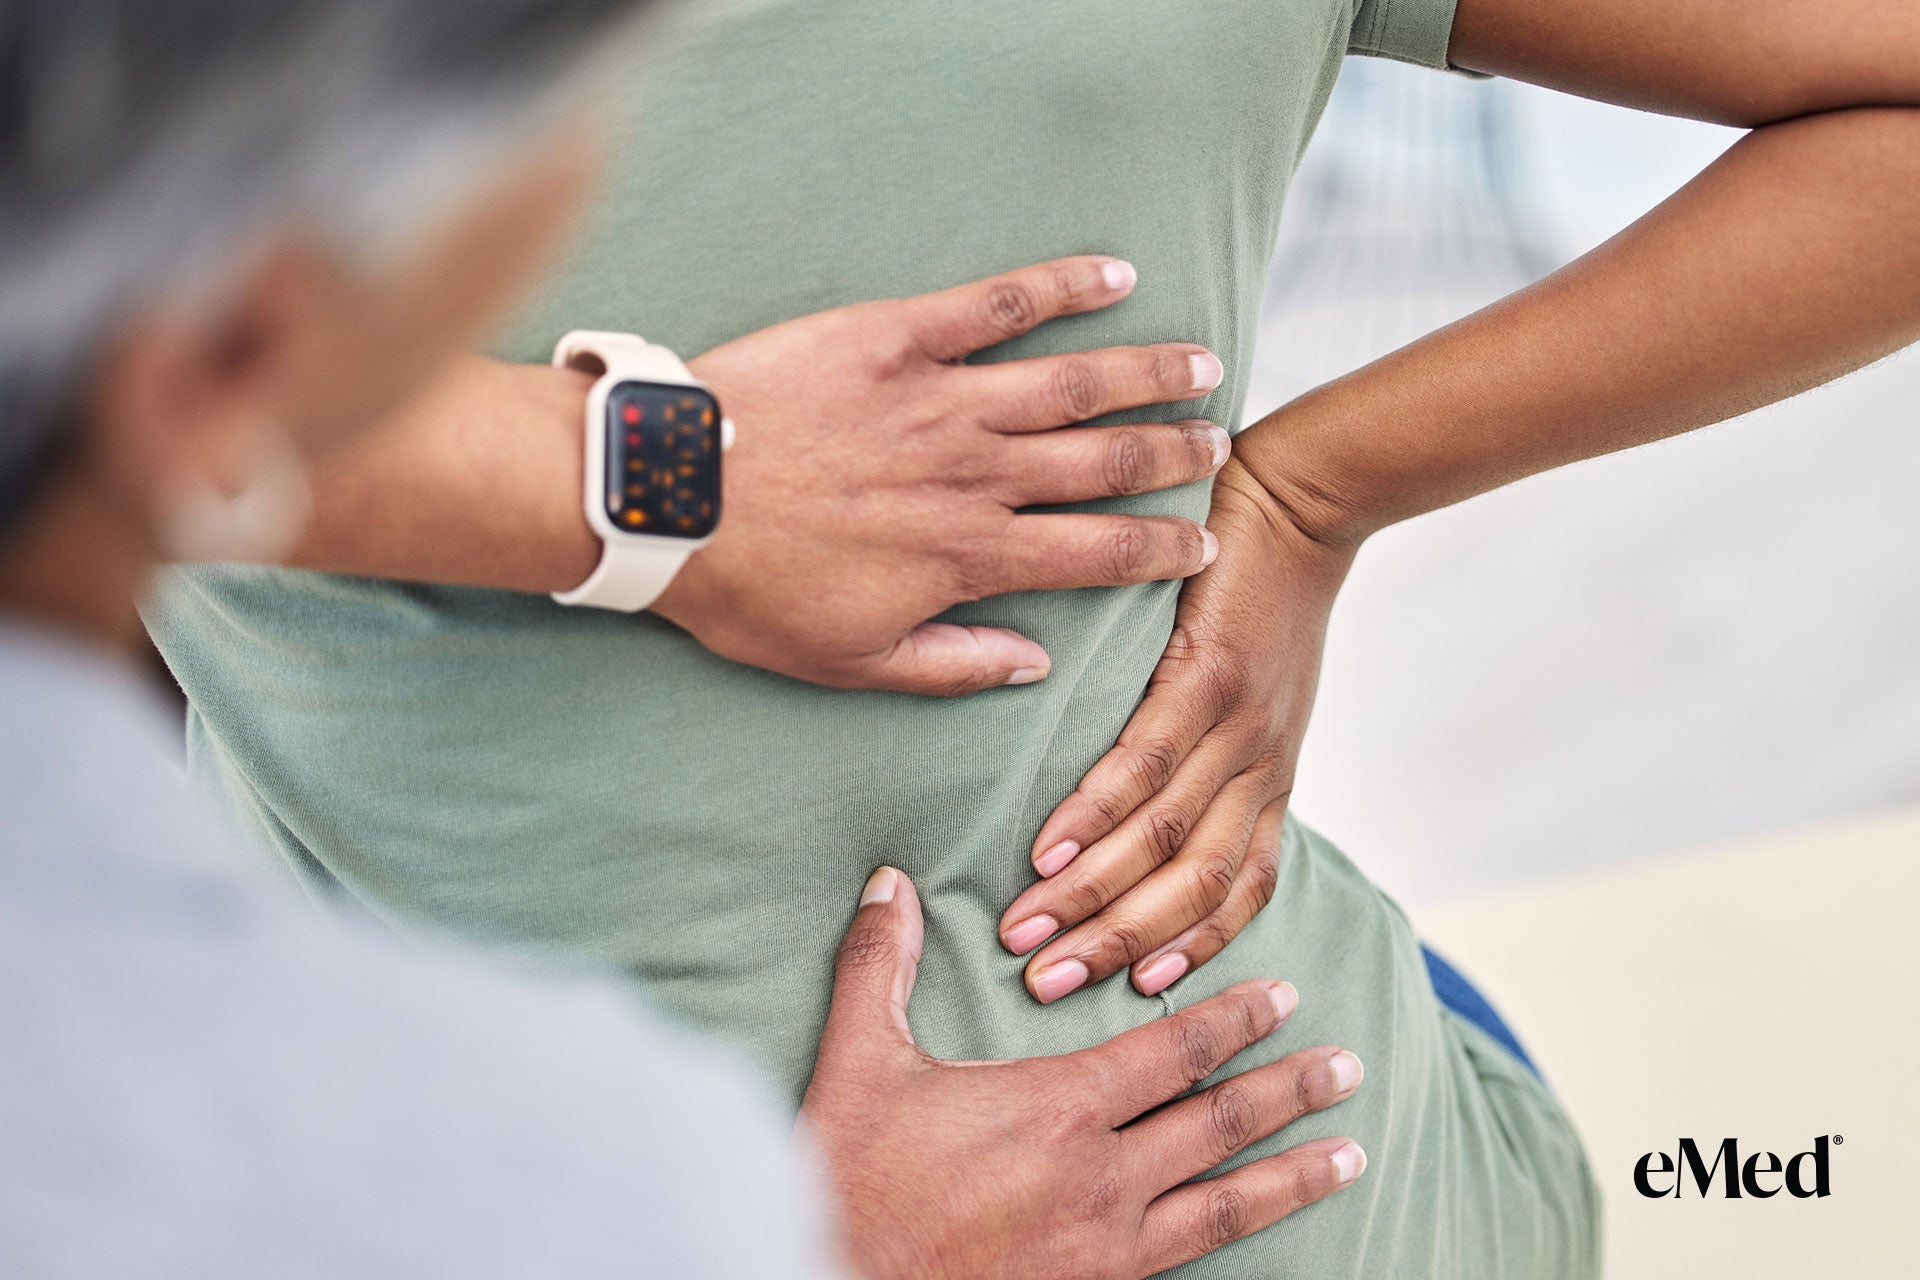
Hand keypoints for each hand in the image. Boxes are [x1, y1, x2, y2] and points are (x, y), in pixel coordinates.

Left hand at [657, 256, 1229, 695]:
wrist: (668, 498)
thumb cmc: (748, 590)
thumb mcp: (847, 661)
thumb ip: (950, 667)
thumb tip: (1032, 665)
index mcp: (969, 554)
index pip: (1099, 552)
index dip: (1163, 548)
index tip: (1205, 543)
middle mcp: (976, 473)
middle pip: (1108, 459)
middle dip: (1177, 454)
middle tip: (1220, 446)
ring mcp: (942, 398)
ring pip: (1075, 381)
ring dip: (1148, 371)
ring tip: (1201, 364)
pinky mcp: (897, 335)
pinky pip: (998, 304)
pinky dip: (1062, 286)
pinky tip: (1113, 273)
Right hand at [804, 866, 1365, 1279]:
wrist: (838, 1278)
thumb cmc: (851, 1178)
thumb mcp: (860, 1060)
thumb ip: (880, 964)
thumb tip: (891, 882)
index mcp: (1058, 1107)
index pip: (1173, 1050)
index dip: (1235, 1018)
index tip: (1284, 995)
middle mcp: (1100, 1177)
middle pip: (1219, 1123)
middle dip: (1292, 1091)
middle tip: (1349, 1067)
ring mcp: (1106, 1247)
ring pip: (1224, 1205)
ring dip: (1293, 1176)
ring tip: (1352, 1157)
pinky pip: (1188, 1264)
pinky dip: (1236, 1245)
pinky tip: (1264, 1240)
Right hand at [997, 460, 1354, 1001]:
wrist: (1308, 500)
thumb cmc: (1267, 592)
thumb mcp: (1258, 691)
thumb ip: (1215, 751)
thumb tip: (1149, 799)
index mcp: (1271, 777)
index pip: (1236, 890)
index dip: (1188, 948)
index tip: (1129, 990)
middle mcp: (1260, 766)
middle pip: (1192, 888)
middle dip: (1117, 944)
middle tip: (1046, 987)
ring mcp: (1239, 725)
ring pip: (1165, 839)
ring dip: (1093, 896)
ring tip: (1027, 930)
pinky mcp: (1209, 673)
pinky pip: (1147, 762)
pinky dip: (1095, 814)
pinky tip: (1048, 848)